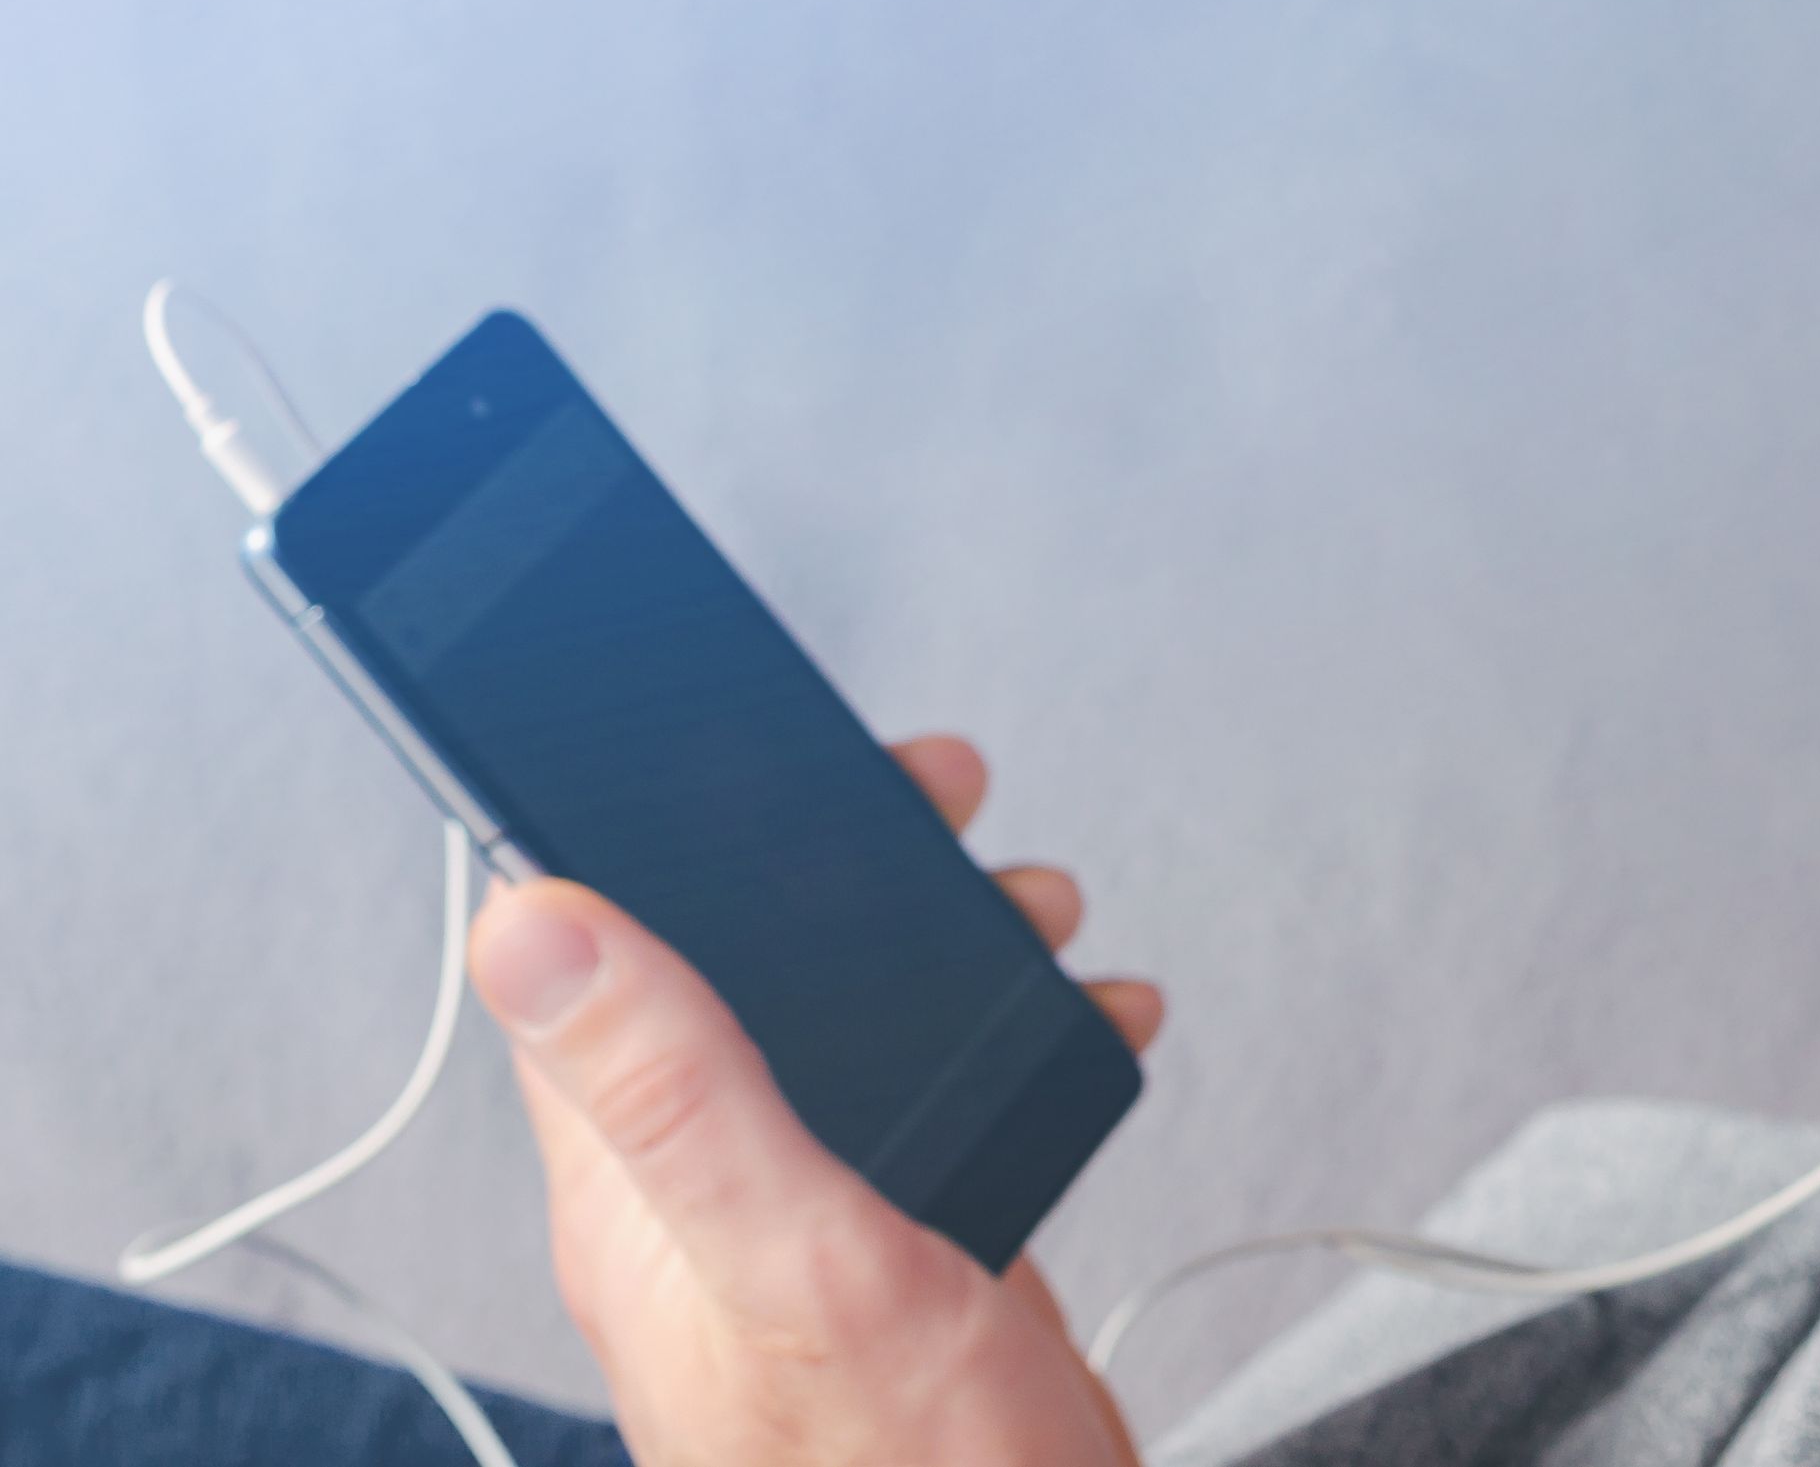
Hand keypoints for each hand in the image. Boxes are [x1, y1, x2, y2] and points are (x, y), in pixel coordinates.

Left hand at [467, 734, 1167, 1466]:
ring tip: (1050, 915)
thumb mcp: (798, 1263)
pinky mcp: (910, 1265)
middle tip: (950, 798)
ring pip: (855, 1032)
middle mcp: (708, 1209)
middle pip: (743, 976)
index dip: (653, 843)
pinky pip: (943, 1106)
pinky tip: (1097, 1030)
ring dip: (951, 946)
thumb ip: (677, 1091)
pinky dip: (1022, 1042)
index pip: (596, 969)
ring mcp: (811, 1237)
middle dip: (849, 867)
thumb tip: (525, 922)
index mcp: (641, 1197)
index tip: (754, 751)